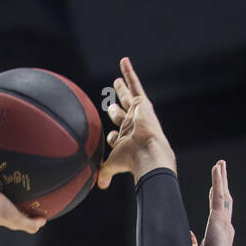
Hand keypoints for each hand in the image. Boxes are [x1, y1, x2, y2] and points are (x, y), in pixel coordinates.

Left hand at [96, 56, 176, 189]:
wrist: (148, 153)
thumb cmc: (132, 161)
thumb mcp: (113, 165)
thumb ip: (104, 173)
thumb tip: (98, 185)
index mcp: (127, 142)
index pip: (116, 137)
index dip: (111, 138)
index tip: (109, 138)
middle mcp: (133, 126)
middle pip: (122, 114)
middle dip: (117, 108)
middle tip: (113, 101)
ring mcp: (138, 114)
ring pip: (128, 97)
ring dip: (122, 88)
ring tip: (117, 80)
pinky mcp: (141, 103)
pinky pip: (134, 83)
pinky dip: (129, 72)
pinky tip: (123, 60)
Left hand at [190, 160, 235, 245]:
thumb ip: (193, 243)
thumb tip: (189, 235)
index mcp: (220, 233)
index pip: (218, 211)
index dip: (217, 198)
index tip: (214, 189)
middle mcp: (225, 225)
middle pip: (224, 199)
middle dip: (222, 184)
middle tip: (221, 170)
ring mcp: (224, 221)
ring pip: (223, 194)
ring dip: (221, 178)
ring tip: (220, 165)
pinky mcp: (219, 219)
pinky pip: (219, 195)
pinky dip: (218, 180)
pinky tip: (217, 169)